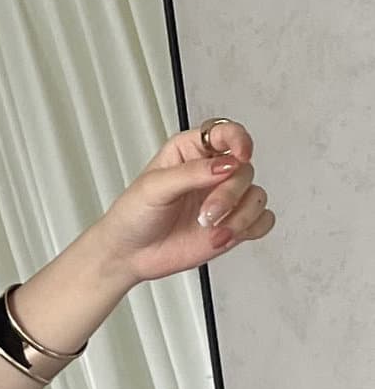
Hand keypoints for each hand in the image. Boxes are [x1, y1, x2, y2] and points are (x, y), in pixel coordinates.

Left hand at [93, 119, 275, 286]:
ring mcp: (224, 200)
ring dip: (241, 215)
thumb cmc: (132, 216)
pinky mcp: (231, 225)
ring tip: (213, 231)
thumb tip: (225, 165)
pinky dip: (251, 228)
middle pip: (244, 170)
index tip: (239, 156)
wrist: (126, 256)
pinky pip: (262, 220)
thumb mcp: (153, 187)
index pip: (226, 132)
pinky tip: (227, 235)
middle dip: (230, 194)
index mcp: (192, 151)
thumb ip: (190, 173)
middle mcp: (213, 173)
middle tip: (207, 214)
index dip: (238, 139)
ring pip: (257, 196)